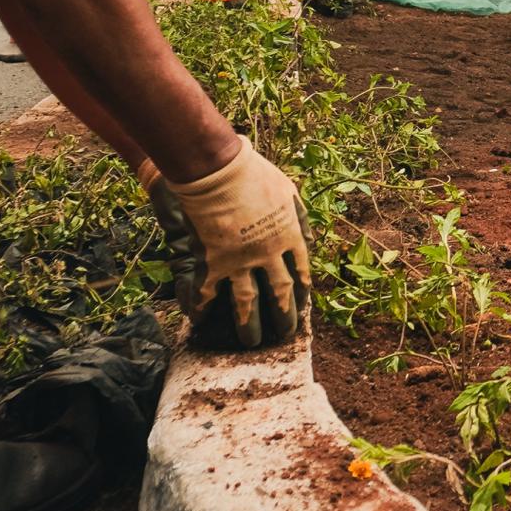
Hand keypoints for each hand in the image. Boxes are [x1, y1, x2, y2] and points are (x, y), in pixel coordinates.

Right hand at [149, 138, 310, 347]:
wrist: (215, 168)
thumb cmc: (252, 172)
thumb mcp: (287, 189)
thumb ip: (298, 217)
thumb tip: (309, 242)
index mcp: (289, 236)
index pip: (300, 272)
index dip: (301, 292)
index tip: (302, 308)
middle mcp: (268, 254)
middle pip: (280, 293)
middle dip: (284, 318)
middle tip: (285, 336)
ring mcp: (240, 261)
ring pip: (247, 302)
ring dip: (249, 324)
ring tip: (251, 342)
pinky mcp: (213, 262)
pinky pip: (209, 292)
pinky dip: (203, 308)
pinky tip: (200, 321)